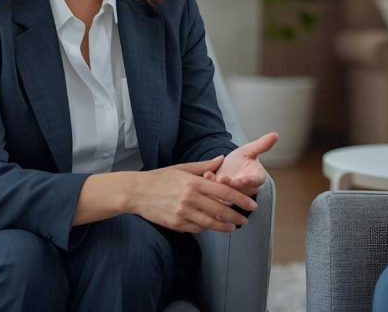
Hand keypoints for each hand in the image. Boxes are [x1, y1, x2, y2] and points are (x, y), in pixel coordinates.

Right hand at [123, 155, 257, 233]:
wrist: (136, 192)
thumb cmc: (160, 178)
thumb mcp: (183, 168)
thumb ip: (204, 166)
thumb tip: (222, 158)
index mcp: (194, 182)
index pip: (224, 191)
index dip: (240, 199)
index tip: (251, 205)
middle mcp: (190, 198)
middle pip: (220, 210)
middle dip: (236, 216)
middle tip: (245, 220)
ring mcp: (183, 213)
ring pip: (210, 223)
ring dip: (224, 227)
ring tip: (233, 227)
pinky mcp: (175, 224)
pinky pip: (196, 229)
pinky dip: (206, 229)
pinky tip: (212, 227)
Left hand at [203, 132, 278, 196]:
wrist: (227, 168)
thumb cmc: (241, 160)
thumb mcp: (249, 150)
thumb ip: (261, 145)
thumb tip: (275, 134)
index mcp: (257, 177)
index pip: (257, 180)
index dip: (251, 180)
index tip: (244, 179)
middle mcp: (247, 188)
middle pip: (242, 190)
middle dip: (233, 186)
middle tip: (225, 179)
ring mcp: (235, 194)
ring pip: (230, 194)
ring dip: (221, 188)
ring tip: (215, 178)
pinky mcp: (222, 197)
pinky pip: (218, 195)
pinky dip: (212, 188)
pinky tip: (206, 176)